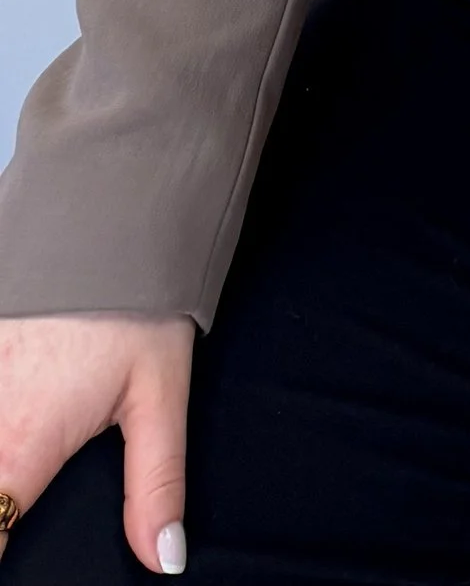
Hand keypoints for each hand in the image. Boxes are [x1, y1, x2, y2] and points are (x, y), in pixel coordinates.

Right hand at [0, 313, 190, 570]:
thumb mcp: (161, 396)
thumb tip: (163, 557)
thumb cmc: (139, 304)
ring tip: (16, 468)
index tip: (15, 555)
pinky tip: (9, 417)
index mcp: (25, 443)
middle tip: (19, 501)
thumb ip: (156, 484)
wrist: (111, 209)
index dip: (0, 543)